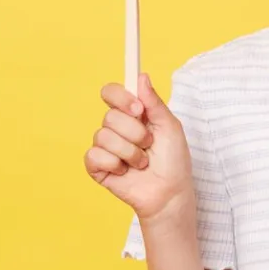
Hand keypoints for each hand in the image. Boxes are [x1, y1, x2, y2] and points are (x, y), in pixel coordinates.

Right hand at [84, 73, 194, 223]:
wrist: (169, 193)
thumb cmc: (173, 160)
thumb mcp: (170, 126)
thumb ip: (154, 102)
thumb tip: (141, 76)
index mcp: (132, 114)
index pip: (111, 92)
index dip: (121, 97)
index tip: (138, 109)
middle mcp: (116, 127)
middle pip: (110, 116)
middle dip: (135, 133)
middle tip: (148, 145)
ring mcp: (104, 146)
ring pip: (104, 137)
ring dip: (130, 152)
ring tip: (142, 162)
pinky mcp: (96, 166)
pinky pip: (95, 156)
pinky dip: (114, 164)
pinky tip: (125, 172)